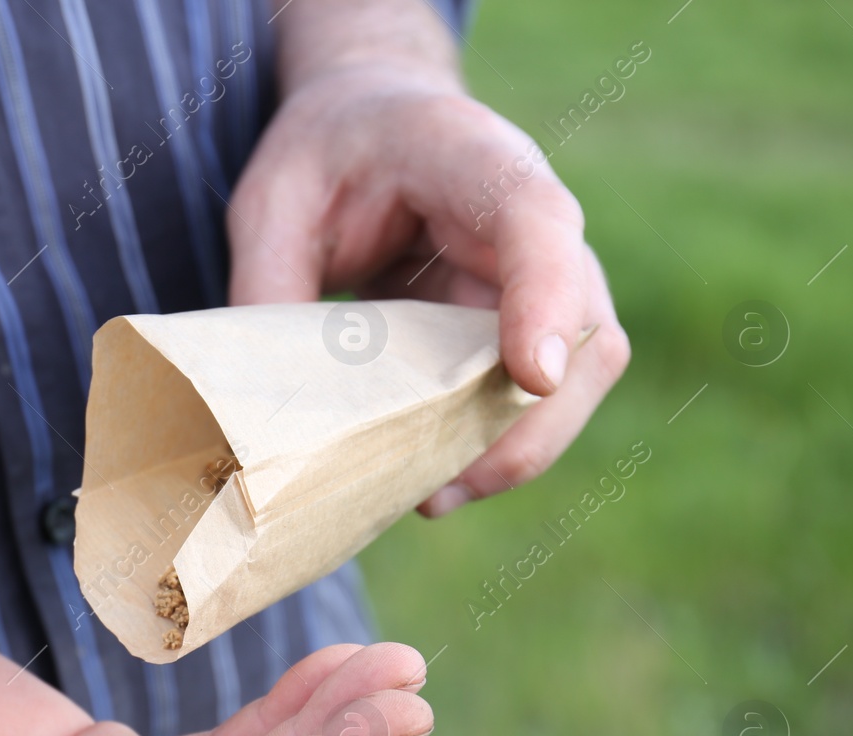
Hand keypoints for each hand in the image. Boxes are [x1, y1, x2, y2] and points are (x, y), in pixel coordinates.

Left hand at [229, 1, 630, 516]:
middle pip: (582, 323)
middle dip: (531, 420)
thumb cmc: (327, 154)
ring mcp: (548, 274)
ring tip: (433, 495)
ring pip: (581, 372)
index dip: (545, 298)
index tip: (530, 374)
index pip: (536, 221)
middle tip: (445, 487)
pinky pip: (546, 394)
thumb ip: (270, 287)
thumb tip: (271, 407)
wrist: (374, 123)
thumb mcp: (271, 201)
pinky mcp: (534, 323)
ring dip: (520, 445)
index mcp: (469, 156)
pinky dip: (502, 443)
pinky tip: (437, 477)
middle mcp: (534, 216)